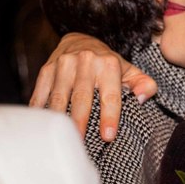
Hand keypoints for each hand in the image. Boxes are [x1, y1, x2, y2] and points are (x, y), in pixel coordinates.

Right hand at [28, 32, 157, 140]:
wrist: (79, 40)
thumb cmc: (107, 64)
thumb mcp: (130, 71)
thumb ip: (144, 84)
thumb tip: (143, 98)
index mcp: (108, 64)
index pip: (110, 95)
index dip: (110, 116)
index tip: (108, 136)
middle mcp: (85, 61)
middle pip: (81, 97)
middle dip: (80, 121)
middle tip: (81, 143)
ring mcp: (63, 64)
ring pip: (59, 97)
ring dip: (59, 119)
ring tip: (60, 139)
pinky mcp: (46, 69)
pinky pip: (41, 92)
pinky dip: (40, 110)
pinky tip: (41, 127)